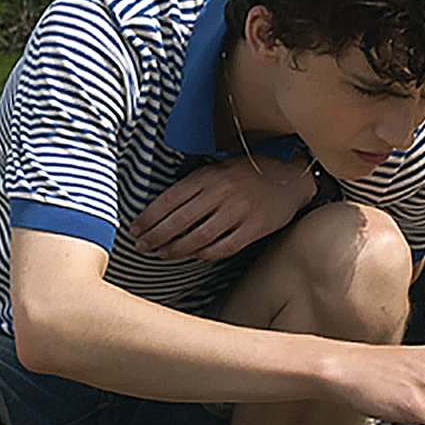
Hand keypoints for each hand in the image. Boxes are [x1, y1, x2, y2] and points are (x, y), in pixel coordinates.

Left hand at [134, 156, 316, 260]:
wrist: (290, 177)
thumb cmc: (247, 172)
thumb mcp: (217, 168)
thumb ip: (193, 186)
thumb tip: (160, 210)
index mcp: (208, 176)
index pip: (169, 199)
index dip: (148, 217)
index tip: (134, 229)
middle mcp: (221, 193)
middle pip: (179, 221)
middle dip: (155, 237)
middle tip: (141, 246)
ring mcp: (239, 212)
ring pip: (198, 238)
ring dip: (175, 250)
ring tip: (161, 254)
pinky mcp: (254, 229)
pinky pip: (223, 248)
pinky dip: (204, 254)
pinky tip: (193, 256)